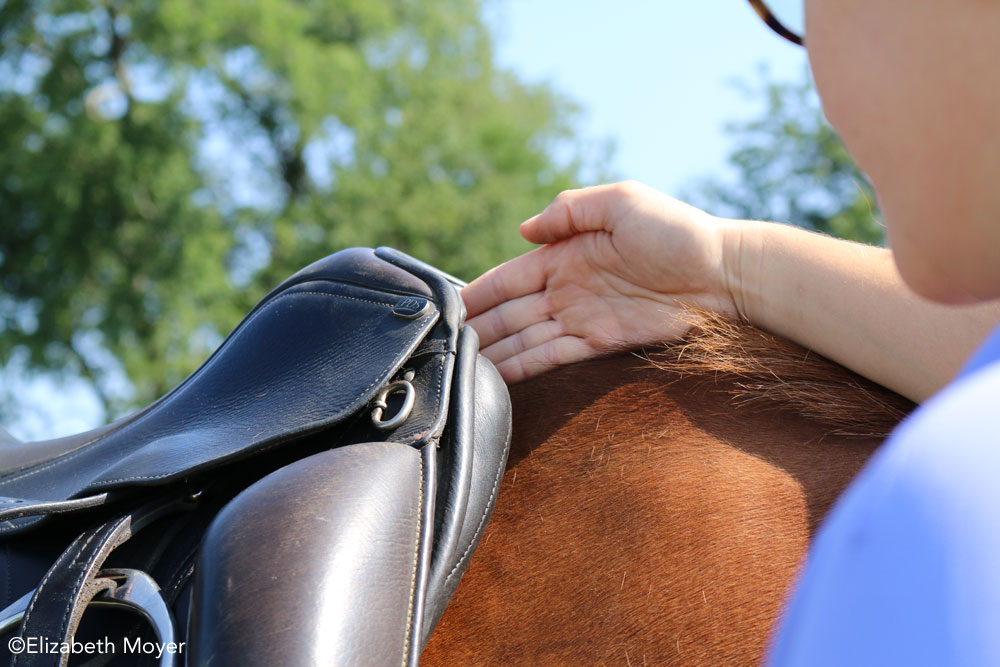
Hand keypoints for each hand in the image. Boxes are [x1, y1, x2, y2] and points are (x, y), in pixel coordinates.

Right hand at [461, 181, 740, 382]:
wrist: (724, 273)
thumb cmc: (677, 230)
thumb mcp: (621, 202)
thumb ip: (569, 211)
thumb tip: (524, 229)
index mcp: (567, 253)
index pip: (510, 276)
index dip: (479, 293)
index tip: (448, 309)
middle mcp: (568, 287)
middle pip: (511, 312)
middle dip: (478, 330)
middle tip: (440, 348)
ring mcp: (583, 317)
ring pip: (526, 338)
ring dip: (494, 353)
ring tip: (459, 370)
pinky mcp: (601, 343)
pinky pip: (554, 357)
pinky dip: (525, 367)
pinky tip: (497, 377)